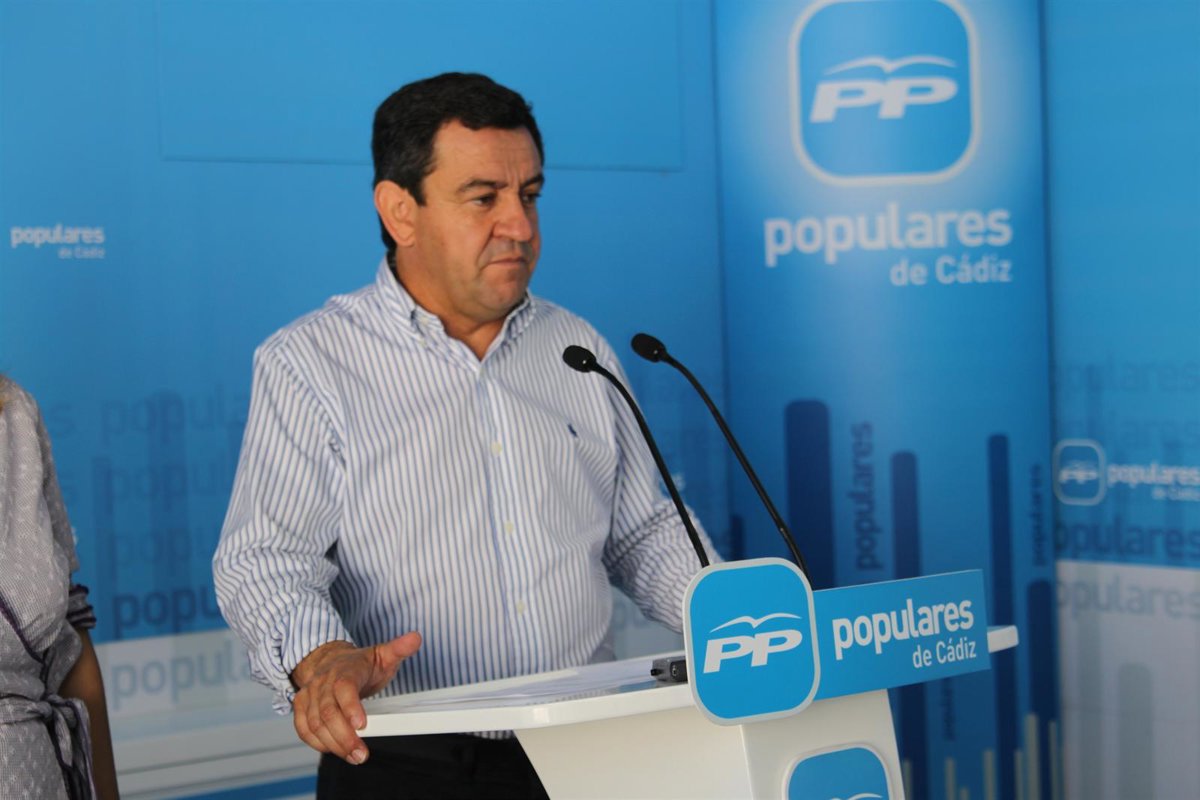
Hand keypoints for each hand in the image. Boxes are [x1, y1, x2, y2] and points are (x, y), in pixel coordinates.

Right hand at [290, 632, 421, 763]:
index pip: (344, 687)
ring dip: (333, 744)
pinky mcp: (301, 706)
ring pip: (315, 724)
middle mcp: (323, 682)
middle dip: (344, 737)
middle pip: (328, 712)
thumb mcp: (382, 654)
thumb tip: (416, 638)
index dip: (350, 707)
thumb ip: (399, 649)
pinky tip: (333, 749)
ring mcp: (310, 694)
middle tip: (361, 754)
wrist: (330, 659)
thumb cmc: (360, 663)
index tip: (362, 725)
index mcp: (344, 669)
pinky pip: (303, 729)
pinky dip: (316, 743)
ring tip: (354, 756)